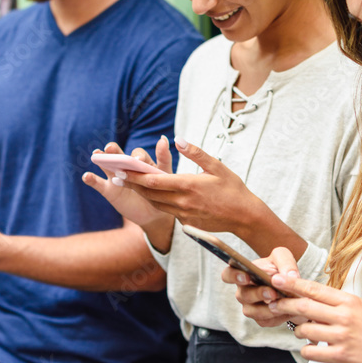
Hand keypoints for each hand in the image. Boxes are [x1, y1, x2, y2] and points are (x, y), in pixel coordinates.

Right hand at [81, 138, 174, 247]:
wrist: (154, 215)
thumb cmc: (161, 192)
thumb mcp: (165, 176)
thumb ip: (163, 159)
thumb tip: (163, 138)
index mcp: (141, 161)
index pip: (138, 154)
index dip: (137, 157)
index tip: (137, 161)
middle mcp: (126, 166)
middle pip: (118, 154)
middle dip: (114, 150)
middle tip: (110, 148)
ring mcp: (116, 177)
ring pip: (106, 165)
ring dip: (101, 159)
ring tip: (96, 154)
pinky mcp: (108, 190)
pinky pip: (98, 183)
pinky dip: (91, 179)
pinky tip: (87, 176)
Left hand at [122, 138, 268, 238]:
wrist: (245, 217)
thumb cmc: (233, 189)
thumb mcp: (217, 167)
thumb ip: (196, 153)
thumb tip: (178, 140)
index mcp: (189, 186)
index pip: (155, 181)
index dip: (136, 175)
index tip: (122, 169)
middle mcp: (183, 202)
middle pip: (150, 194)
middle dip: (132, 184)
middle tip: (116, 176)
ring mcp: (184, 214)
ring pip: (156, 204)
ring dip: (141, 194)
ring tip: (127, 184)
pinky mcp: (187, 222)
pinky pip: (167, 211)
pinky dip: (155, 202)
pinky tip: (149, 196)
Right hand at [223, 247, 308, 328]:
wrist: (294, 289)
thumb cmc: (282, 269)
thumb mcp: (284, 258)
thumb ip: (285, 262)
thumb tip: (289, 275)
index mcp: (243, 273)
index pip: (228, 275)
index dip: (233, 276)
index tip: (246, 277)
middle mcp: (243, 291)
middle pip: (243, 295)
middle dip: (257, 294)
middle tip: (272, 292)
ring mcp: (250, 306)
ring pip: (252, 311)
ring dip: (267, 308)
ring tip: (282, 303)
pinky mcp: (261, 319)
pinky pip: (265, 321)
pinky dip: (277, 316)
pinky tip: (287, 310)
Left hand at [266, 271, 361, 362]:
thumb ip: (338, 304)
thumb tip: (313, 299)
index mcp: (349, 301)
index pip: (314, 289)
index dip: (292, 284)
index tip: (277, 280)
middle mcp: (344, 316)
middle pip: (303, 307)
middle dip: (284, 305)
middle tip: (274, 304)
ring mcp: (342, 337)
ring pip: (304, 330)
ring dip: (297, 331)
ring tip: (303, 331)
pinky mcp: (341, 356)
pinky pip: (311, 351)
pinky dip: (307, 350)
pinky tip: (313, 348)